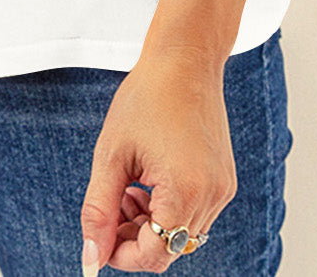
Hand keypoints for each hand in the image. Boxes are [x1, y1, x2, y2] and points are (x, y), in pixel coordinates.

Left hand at [80, 47, 236, 272]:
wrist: (184, 59)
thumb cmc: (146, 98)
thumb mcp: (112, 154)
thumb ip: (99, 210)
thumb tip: (91, 257)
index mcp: (185, 191)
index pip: (154, 255)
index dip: (121, 255)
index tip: (99, 237)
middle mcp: (212, 196)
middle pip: (168, 249)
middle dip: (133, 238)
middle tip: (111, 205)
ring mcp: (222, 189)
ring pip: (181, 235)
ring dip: (150, 224)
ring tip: (130, 186)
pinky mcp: (224, 181)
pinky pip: (195, 215)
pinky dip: (169, 209)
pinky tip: (150, 180)